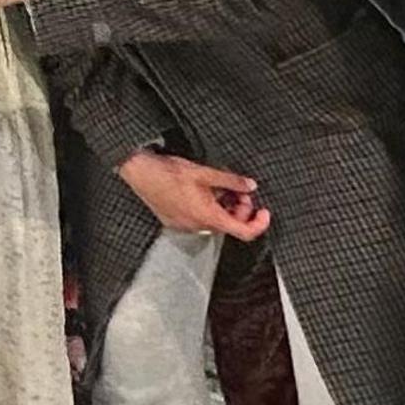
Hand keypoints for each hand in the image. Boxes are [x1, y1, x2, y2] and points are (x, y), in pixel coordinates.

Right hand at [117, 149, 269, 240]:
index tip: (264, 212)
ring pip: (215, 222)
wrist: (140, 173)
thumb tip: (250, 185)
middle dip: (240, 209)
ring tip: (220, 188)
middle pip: (230, 225)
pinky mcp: (176, 221)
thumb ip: (232, 181)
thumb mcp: (205, 173)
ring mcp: (185, 226)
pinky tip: (204, 192)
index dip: (259, 224)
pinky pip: (200, 220)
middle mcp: (197, 226)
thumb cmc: (168, 173)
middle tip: (240, 190)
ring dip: (224, 208)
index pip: (244, 232)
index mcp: (208, 217)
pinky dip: (209, 209)